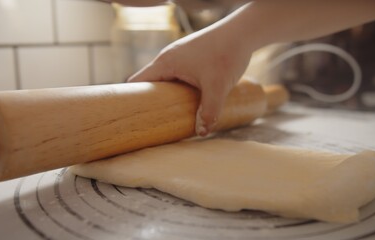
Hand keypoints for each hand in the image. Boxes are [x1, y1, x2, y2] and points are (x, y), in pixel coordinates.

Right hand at [128, 27, 251, 135]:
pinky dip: (177, 87)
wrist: (242, 32)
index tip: (134, 117)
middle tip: (155, 121)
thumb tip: (202, 132)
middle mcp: (168, 57)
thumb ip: (209, 111)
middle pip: (150, 82)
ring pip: (164, 78)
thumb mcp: (217, 87)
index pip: (137, 82)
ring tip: (171, 114)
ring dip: (166, 94)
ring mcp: (179, 55)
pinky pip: (176, 74)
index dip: (132, 99)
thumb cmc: (226, 54)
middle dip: (151, 101)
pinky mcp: (189, 56)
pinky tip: (187, 99)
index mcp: (166, 62)